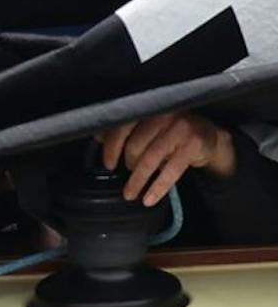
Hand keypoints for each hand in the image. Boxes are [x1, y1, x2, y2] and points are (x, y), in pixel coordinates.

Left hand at [98, 112, 236, 205]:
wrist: (208, 136)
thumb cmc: (170, 132)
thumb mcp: (148, 128)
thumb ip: (125, 130)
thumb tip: (98, 138)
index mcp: (149, 108)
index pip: (123, 127)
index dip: (111, 147)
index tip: (107, 164)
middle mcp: (164, 115)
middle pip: (135, 144)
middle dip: (128, 164)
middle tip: (127, 173)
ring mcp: (180, 128)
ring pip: (150, 158)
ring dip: (138, 180)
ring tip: (130, 193)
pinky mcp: (194, 145)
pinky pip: (171, 171)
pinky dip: (157, 187)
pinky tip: (149, 199)